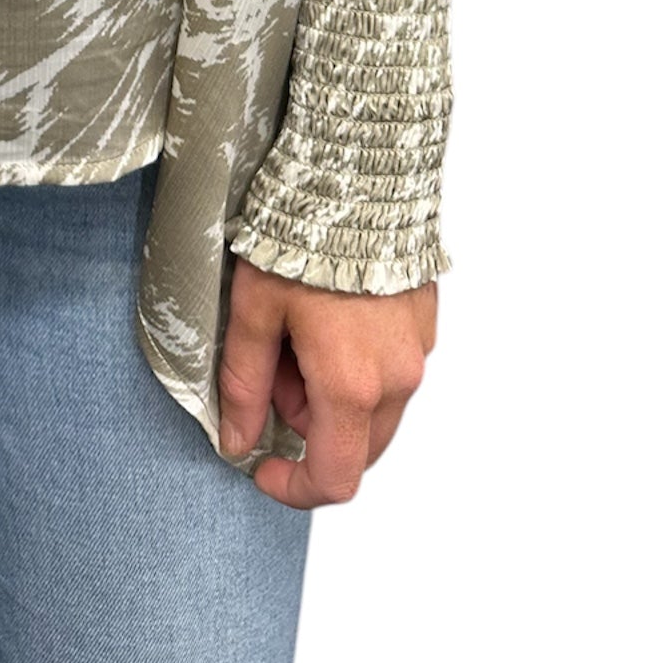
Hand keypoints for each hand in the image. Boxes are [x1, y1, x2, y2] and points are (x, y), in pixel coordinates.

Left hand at [217, 254, 435, 507]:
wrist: (358, 174)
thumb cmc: (300, 237)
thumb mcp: (254, 311)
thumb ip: (245, 385)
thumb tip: (237, 442)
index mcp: (351, 385)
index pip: (333, 479)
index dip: (293, 488)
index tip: (262, 468)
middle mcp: (397, 378)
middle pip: (353, 443)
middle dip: (306, 422)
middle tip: (274, 364)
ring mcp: (418, 351)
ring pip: (372, 407)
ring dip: (331, 391)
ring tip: (299, 326)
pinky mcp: (425, 323)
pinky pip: (390, 369)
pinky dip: (357, 362)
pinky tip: (328, 311)